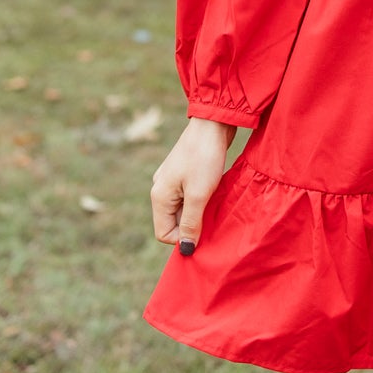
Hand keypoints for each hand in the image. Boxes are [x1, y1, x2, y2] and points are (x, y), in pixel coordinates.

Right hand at [150, 118, 233, 253]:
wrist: (212, 122)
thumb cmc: (205, 157)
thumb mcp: (199, 195)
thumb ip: (191, 223)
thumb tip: (186, 250)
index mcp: (158, 196)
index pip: (164, 233)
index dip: (184, 237)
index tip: (205, 227)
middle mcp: (160, 190)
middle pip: (173, 222)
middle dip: (192, 224)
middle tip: (212, 213)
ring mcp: (171, 181)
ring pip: (183, 210)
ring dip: (199, 211)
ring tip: (214, 198)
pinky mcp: (183, 174)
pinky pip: (188, 197)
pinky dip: (200, 199)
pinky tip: (213, 190)